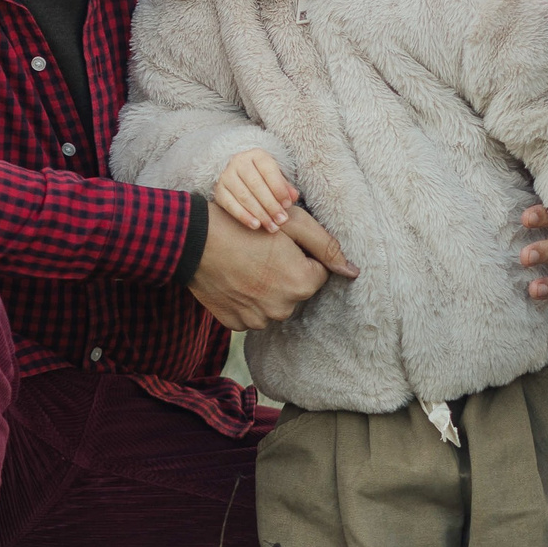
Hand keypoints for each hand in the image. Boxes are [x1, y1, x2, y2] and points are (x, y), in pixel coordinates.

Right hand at [189, 203, 357, 331]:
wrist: (194, 240)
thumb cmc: (247, 224)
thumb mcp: (294, 223)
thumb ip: (327, 246)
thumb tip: (353, 271)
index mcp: (303, 284)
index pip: (318, 271)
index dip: (301, 253)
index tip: (280, 242)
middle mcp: (284, 309)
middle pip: (296, 289)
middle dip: (286, 272)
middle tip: (262, 251)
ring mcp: (258, 320)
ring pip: (274, 302)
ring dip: (267, 287)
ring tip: (246, 264)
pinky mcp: (236, 324)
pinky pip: (252, 312)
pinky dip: (246, 298)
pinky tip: (235, 278)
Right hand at [215, 147, 298, 232]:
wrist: (237, 172)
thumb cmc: (263, 176)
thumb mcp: (275, 176)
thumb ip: (285, 186)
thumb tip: (293, 197)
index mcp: (256, 155)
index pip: (268, 171)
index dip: (279, 189)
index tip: (288, 205)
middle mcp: (239, 162)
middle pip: (256, 185)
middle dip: (271, 205)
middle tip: (282, 220)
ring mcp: (226, 176)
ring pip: (244, 196)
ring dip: (260, 213)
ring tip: (272, 226)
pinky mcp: (219, 190)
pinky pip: (230, 205)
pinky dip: (243, 216)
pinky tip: (256, 225)